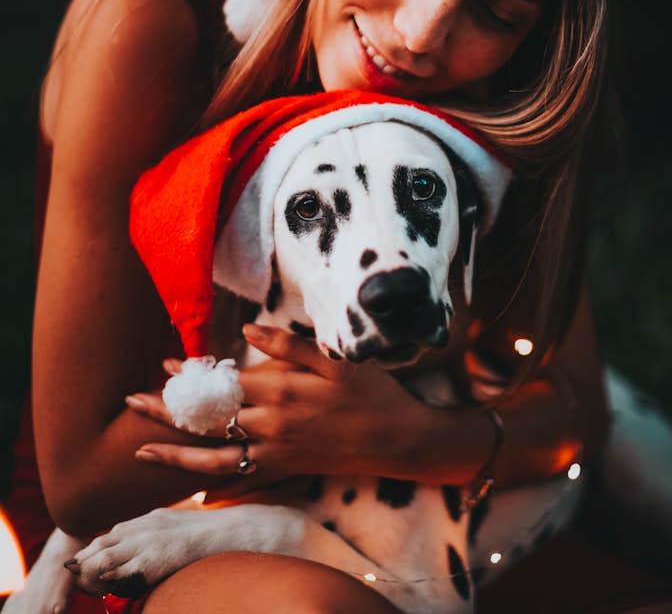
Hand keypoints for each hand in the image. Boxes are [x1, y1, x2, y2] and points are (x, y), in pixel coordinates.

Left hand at [126, 324, 433, 484]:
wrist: (398, 440)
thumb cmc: (370, 392)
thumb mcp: (336, 359)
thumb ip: (290, 345)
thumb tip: (249, 328)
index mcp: (282, 389)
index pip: (224, 381)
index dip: (192, 374)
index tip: (165, 365)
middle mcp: (272, 423)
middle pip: (209, 417)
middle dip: (168, 410)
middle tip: (133, 400)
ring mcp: (277, 451)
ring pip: (215, 455)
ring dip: (176, 452)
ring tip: (142, 449)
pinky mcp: (286, 469)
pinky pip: (242, 477)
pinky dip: (214, 481)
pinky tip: (193, 483)